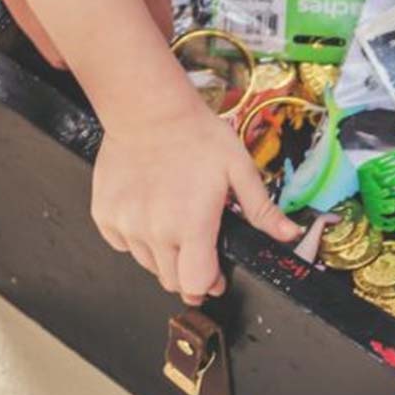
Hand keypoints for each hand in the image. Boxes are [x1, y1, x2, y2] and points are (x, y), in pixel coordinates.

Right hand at [91, 101, 301, 304]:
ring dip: (164, 255)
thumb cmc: (196, 136)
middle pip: (172, 281)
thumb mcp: (239, 169)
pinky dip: (137, 238)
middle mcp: (155, 232)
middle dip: (190, 274)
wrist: (147, 109)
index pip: (196, 283)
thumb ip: (262, 210)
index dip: (210, 285)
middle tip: (199, 252)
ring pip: (147, 264)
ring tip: (175, 223)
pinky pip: (122, 244)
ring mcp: (126, 225)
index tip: (216, 278)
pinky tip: (150, 214)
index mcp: (192, 226)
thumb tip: (289, 235)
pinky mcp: (105, 215)